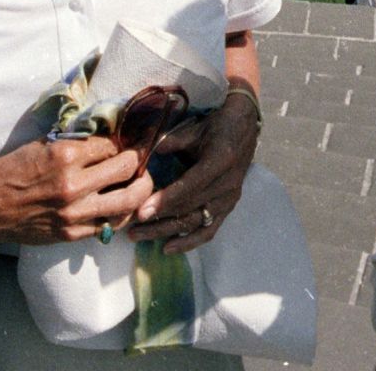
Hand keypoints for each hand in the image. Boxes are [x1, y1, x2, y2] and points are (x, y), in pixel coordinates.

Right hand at [0, 135, 153, 244]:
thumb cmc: (11, 171)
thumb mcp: (43, 145)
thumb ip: (77, 142)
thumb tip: (110, 136)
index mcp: (65, 156)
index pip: (112, 144)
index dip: (122, 141)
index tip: (127, 141)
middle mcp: (72, 185)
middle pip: (127, 168)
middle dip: (138, 160)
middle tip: (139, 158)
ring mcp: (74, 213)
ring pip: (128, 200)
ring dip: (141, 188)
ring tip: (141, 181)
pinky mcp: (72, 234)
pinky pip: (111, 224)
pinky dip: (123, 212)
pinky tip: (123, 203)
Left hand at [128, 91, 259, 252]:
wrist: (244, 129)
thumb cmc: (217, 127)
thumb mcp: (195, 129)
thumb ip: (172, 142)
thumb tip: (148, 154)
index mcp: (220, 160)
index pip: (190, 186)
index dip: (166, 200)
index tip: (142, 212)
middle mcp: (227, 184)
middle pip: (190, 209)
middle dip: (159, 220)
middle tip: (131, 228)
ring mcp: (229, 199)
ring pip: (195, 223)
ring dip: (166, 232)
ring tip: (140, 236)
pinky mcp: (228, 208)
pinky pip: (209, 231)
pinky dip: (189, 242)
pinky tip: (168, 248)